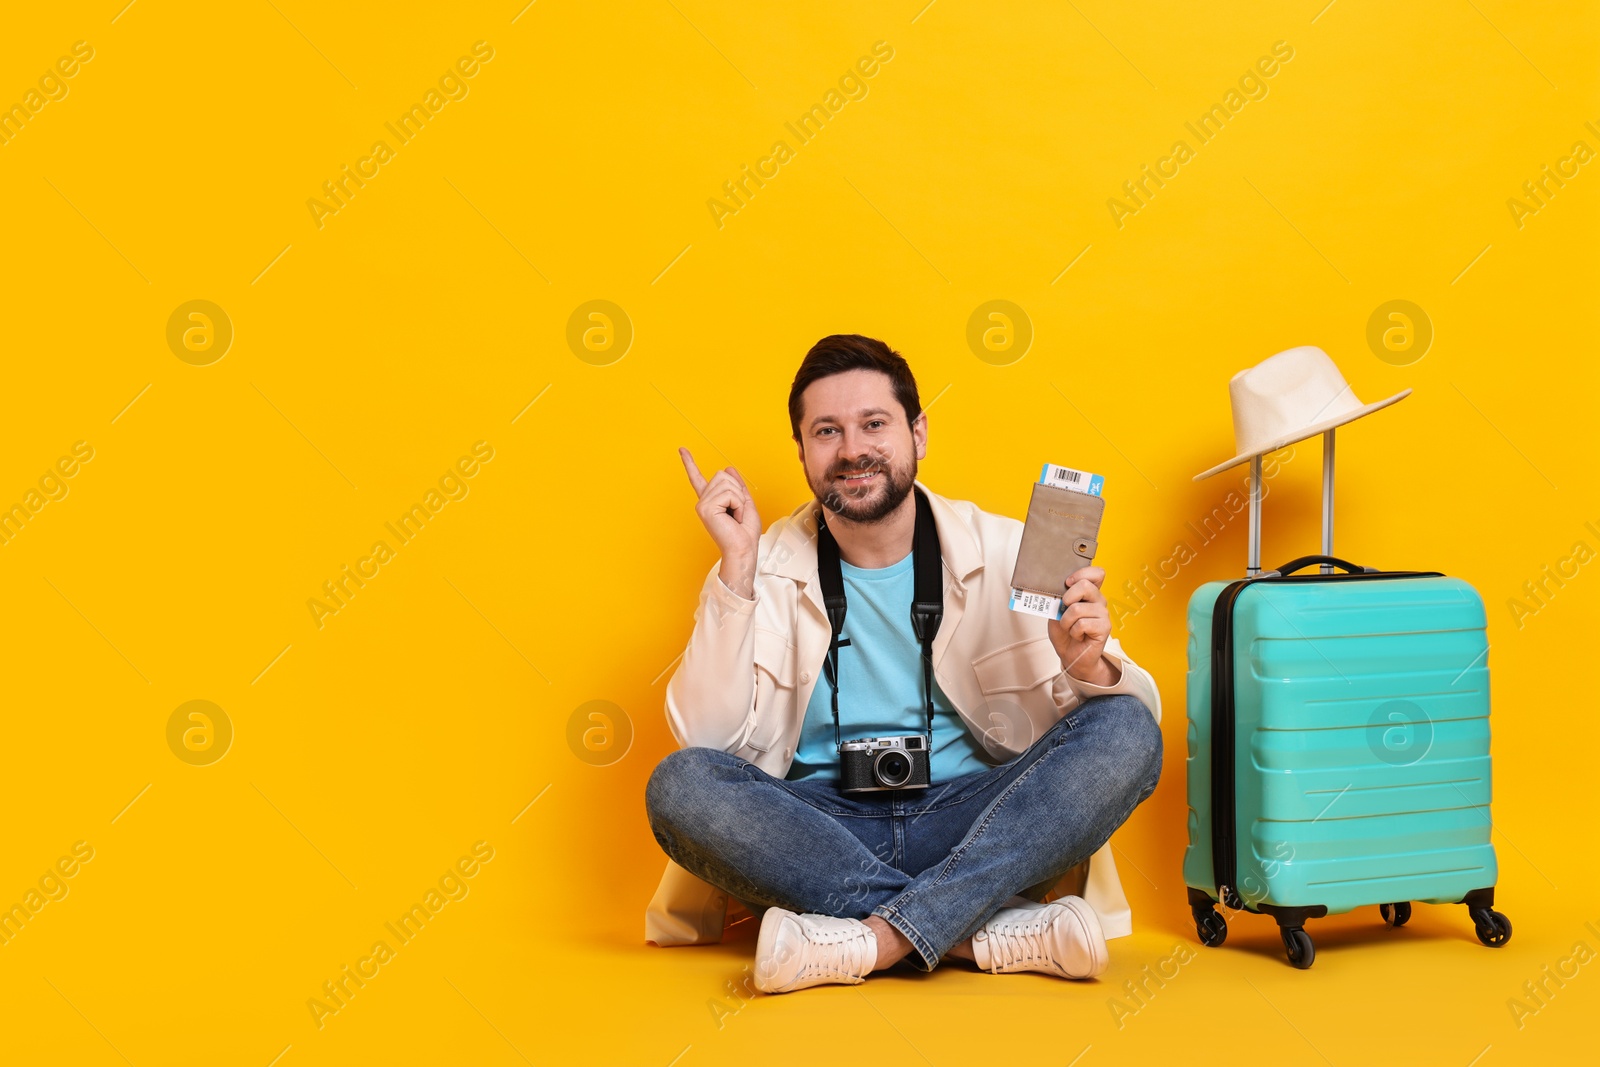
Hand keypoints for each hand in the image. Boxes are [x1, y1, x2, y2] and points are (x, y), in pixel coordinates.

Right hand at [679, 448, 760, 594]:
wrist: (743, 549)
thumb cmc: (744, 533)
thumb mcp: (745, 503)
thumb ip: (737, 486)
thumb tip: (729, 468)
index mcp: (710, 500)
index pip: (698, 478)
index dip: (690, 462)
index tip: (682, 449)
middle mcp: (703, 501)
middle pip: (723, 475)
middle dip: (737, 491)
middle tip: (736, 511)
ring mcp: (702, 504)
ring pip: (727, 483)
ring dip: (738, 499)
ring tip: (735, 515)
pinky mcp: (706, 508)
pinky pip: (729, 494)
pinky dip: (737, 504)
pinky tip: (732, 517)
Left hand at [1046, 565, 1119, 686]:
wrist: (1070, 655)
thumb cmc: (1064, 633)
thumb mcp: (1056, 612)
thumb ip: (1058, 599)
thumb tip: (1055, 591)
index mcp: (1089, 593)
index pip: (1097, 573)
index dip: (1081, 573)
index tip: (1067, 582)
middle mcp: (1099, 600)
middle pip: (1085, 585)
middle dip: (1067, 599)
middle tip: (1064, 611)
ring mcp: (1103, 613)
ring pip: (1078, 608)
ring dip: (1066, 621)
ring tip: (1070, 628)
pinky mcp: (1105, 627)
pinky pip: (1082, 624)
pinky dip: (1073, 631)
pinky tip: (1078, 635)